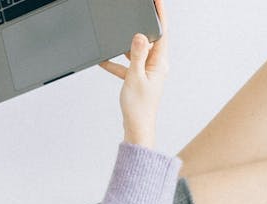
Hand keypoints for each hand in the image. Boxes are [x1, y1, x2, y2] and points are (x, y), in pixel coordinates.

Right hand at [98, 0, 167, 148]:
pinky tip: (105, 61)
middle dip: (141, 26)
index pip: (161, 33)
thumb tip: (140, 35)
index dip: (160, 15)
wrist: (137, 128)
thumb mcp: (135, 76)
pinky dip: (117, 63)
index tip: (157, 2)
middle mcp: (156, 65)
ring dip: (126, 46)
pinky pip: (128, 66)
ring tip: (116, 37)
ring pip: (137, 52)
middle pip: (150, 39)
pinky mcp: (139, 79)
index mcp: (159, 62)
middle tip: (135, 14)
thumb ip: (137, 54)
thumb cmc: (139, 107)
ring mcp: (148, 72)